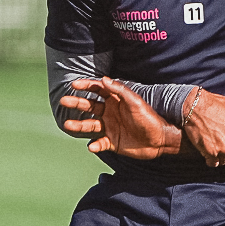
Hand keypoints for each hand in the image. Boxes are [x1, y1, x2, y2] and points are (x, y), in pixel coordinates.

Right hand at [59, 77, 179, 158]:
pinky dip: (94, 145)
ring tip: (67, 124)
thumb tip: (103, 79)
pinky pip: (99, 143)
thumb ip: (120, 90)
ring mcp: (110, 127)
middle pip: (89, 106)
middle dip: (76, 103)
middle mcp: (110, 113)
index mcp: (115, 101)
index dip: (85, 86)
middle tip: (64, 101)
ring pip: (90, 125)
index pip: (97, 90)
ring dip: (78, 125)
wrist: (160, 140)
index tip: (74, 85)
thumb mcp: (135, 102)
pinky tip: (92, 146)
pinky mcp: (112, 142)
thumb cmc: (149, 118)